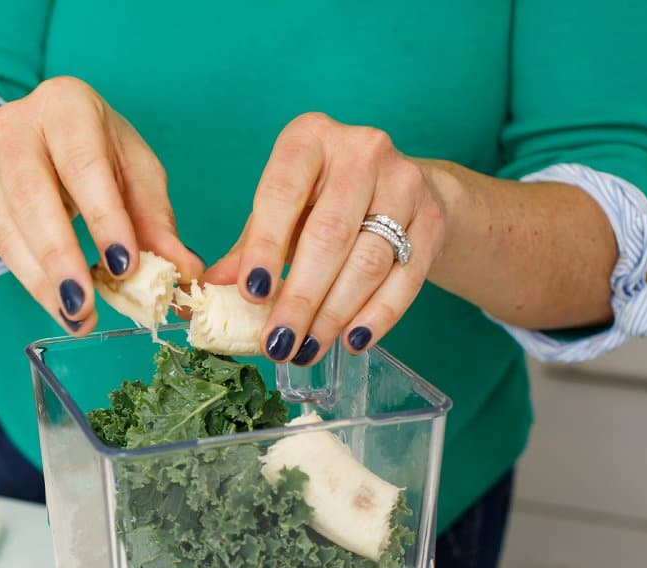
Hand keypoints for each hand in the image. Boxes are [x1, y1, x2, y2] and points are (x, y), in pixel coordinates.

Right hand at [0, 77, 203, 333]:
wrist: (35, 141)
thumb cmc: (96, 152)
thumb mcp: (133, 172)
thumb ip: (156, 220)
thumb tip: (185, 271)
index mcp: (65, 105)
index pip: (83, 164)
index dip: (103, 217)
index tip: (125, 266)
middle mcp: (17, 126)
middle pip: (32, 196)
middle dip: (61, 257)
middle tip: (86, 303)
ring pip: (10, 227)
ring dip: (43, 281)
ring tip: (77, 316)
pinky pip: (1, 246)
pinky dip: (32, 282)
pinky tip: (59, 306)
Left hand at [208, 112, 447, 363]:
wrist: (398, 190)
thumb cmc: (321, 201)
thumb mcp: (279, 212)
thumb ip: (248, 246)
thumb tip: (213, 285)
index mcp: (309, 139)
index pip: (282, 194)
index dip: (265, 247)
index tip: (252, 293)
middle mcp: (361, 150)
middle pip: (329, 235)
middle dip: (301, 297)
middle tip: (279, 342)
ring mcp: (404, 182)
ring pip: (368, 260)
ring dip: (334, 314)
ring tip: (307, 350)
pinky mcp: (432, 218)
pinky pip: (407, 276)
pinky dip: (379, 315)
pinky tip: (353, 341)